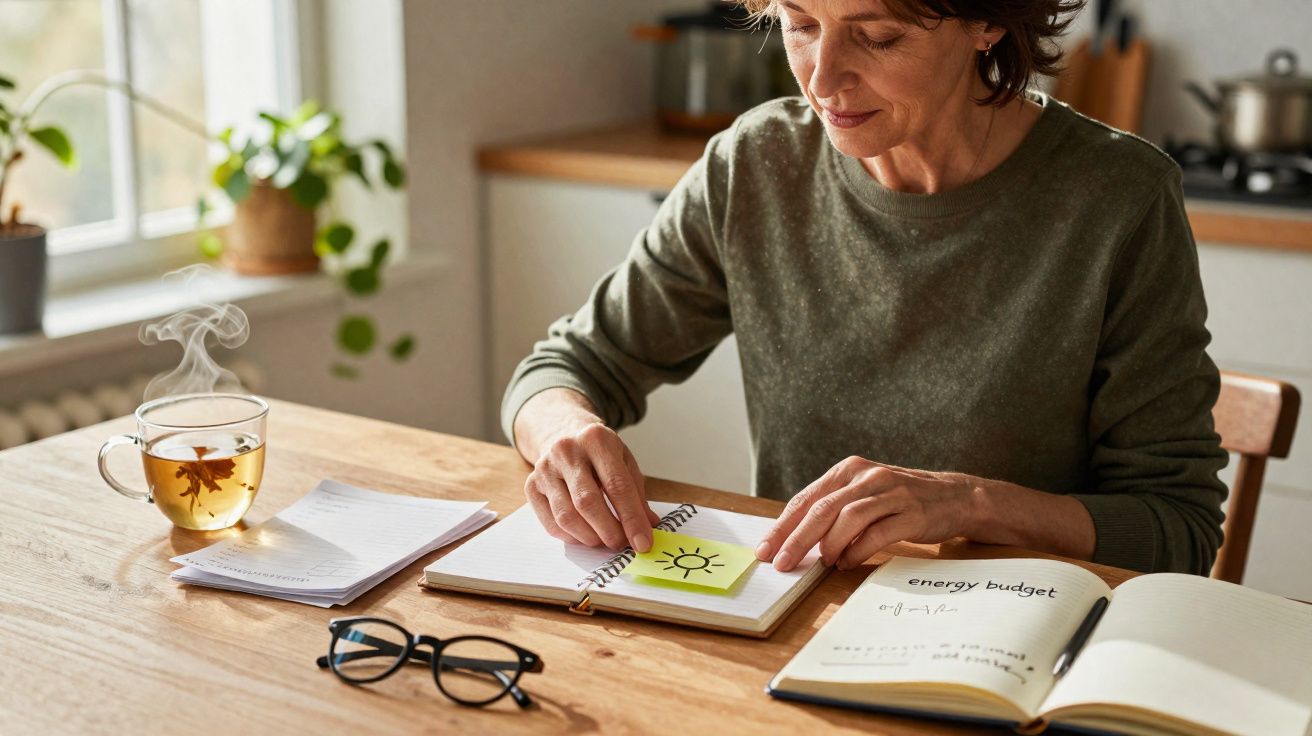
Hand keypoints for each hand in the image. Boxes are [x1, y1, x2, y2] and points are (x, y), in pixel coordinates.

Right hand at [525, 422, 660, 550]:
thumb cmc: (598, 452)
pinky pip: (551, 523)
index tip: (643, 543)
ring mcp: (545, 468)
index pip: (617, 486)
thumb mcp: (624, 461)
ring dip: (590, 537)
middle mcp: (566, 451)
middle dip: (609, 531)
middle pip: (588, 502)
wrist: (562, 433)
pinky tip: (585, 535)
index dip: (631, 519)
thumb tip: (649, 527)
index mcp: (596, 439)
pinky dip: (572, 537)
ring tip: (604, 540)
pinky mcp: (531, 485)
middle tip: (622, 544)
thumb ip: (636, 494)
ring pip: (567, 516)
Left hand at [756, 456, 979, 571]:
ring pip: (848, 519)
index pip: (806, 499)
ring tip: (822, 563)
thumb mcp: (863, 493)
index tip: (766, 549)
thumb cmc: (899, 500)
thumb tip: (793, 539)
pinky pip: (877, 534)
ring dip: (829, 545)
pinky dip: (857, 551)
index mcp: (849, 470)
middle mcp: (867, 477)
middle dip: (796, 539)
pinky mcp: (911, 514)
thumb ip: (832, 509)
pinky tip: (848, 563)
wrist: (953, 497)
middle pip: (822, 509)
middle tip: (782, 563)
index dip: (783, 526)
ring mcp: (891, 493)